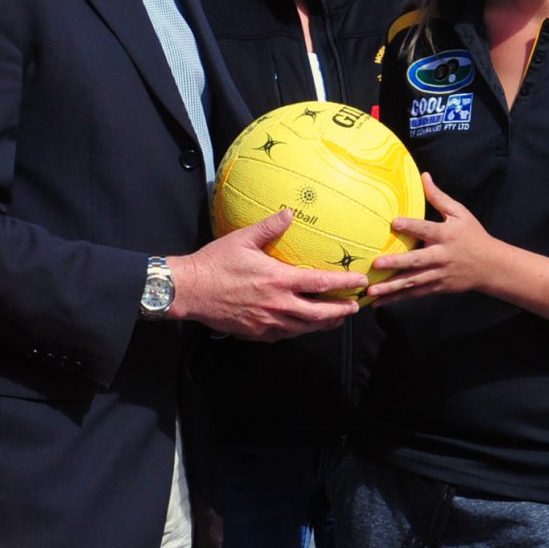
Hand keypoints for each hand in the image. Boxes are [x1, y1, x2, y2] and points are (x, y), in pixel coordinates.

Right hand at [168, 211, 363, 339]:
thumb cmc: (215, 263)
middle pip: (318, 313)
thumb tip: (289, 212)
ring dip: (324, 324)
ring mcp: (266, 322)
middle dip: (340, 311)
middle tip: (356, 307)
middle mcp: (276, 304)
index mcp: (277, 280)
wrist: (188, 291)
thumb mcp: (242, 239)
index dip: (343, 284)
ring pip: (304, 328)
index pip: (320, 284)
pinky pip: (284, 335)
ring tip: (337, 319)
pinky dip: (299, 330)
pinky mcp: (255, 333)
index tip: (359, 282)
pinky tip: (303, 326)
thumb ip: (269, 227)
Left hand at [365, 174, 506, 304]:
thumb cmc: (473, 235)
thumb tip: (424, 176)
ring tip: (371, 291)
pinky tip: (378, 302)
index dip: (411, 226)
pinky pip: (414, 293)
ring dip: (391, 287)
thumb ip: (439, 197)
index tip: (394, 222)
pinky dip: (397, 298)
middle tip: (376, 263)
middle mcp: (442, 256)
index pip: (427, 229)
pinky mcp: (437, 287)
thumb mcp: (460, 213)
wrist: (491, 266)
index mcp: (447, 235)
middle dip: (396, 263)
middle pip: (417, 261)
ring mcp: (439, 274)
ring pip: (412, 282)